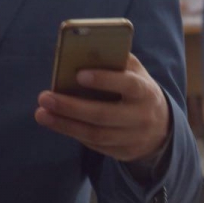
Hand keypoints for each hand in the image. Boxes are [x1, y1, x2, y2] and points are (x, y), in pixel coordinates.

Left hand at [34, 53, 170, 162]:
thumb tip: (79, 49)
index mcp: (145, 90)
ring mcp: (133, 138)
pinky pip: (95, 145)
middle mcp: (141, 117)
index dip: (104, 80)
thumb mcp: (134, 71)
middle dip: (71, 107)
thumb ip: (114, 60)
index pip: (127, 84)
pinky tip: (57, 123)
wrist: (161, 125)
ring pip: (95, 135)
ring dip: (65, 124)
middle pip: (103, 114)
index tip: (78, 75)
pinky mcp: (123, 153)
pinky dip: (74, 133)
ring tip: (42, 114)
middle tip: (44, 97)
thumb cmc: (137, 87)